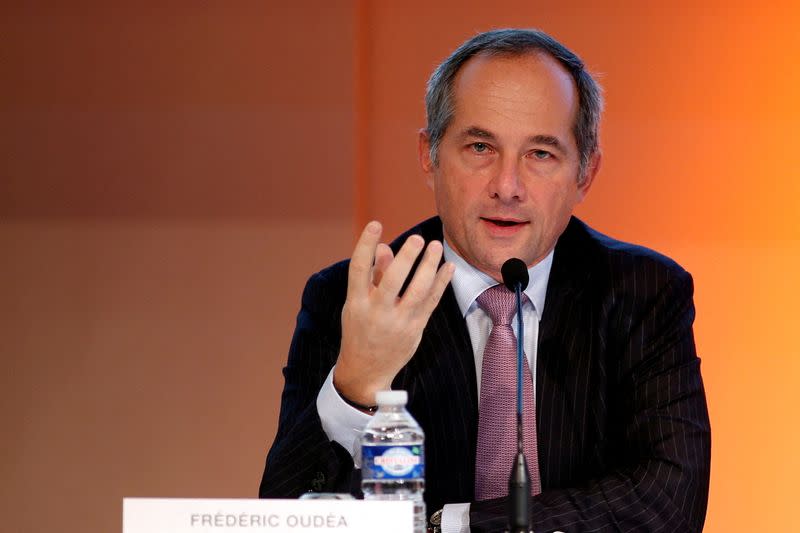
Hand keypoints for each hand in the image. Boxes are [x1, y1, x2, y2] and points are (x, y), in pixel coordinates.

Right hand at [333, 221, 454, 406]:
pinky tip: (447, 267)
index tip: (375, 224)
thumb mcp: (357, 304)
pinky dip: (440, 283)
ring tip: (435, 246)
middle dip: (407, 257)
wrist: (365, 371)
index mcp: (356, 303)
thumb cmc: (360, 330)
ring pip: (417, 291)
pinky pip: (431, 302)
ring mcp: (397, 322)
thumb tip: (384, 248)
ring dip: (429, 266)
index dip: (365, 245)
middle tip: (418, 238)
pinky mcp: (415, 329)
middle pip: (393, 280)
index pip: (358, 269)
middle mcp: (376, 312)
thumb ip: (372, 276)